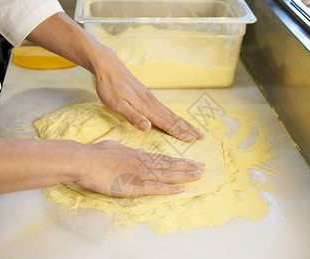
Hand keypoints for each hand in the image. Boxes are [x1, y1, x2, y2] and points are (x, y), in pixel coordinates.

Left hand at [26, 12, 202, 141]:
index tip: (190, 140)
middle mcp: (151, 103)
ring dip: (184, 122)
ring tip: (194, 129)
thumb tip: (148, 127)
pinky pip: (165, 109)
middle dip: (187, 128)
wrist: (108, 66)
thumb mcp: (116, 104)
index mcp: (145, 107)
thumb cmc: (110, 87)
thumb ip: (132, 116)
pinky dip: (174, 116)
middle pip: (173, 118)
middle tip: (201, 137)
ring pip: (171, 113)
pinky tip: (176, 118)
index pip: (165, 123)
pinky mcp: (147, 95)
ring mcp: (150, 98)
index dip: (178, 132)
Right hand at [74, 140, 203, 196]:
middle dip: (187, 166)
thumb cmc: (95, 154)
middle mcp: (142, 163)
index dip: (178, 161)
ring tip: (199, 175)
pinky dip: (169, 188)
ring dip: (184, 175)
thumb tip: (138, 150)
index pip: (162, 159)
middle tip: (203, 167)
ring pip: (167, 175)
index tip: (190, 161)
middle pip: (169, 165)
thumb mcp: (115, 147)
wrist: (84, 160)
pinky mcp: (133, 185)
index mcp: (137, 155)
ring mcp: (139, 173)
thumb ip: (128, 151)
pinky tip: (181, 189)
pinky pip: (155, 187)